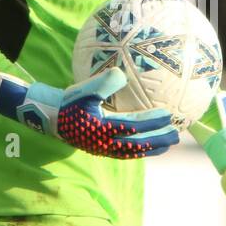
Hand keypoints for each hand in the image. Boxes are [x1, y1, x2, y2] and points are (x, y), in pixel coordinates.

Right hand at [0, 67, 179, 158]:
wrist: (48, 117)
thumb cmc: (68, 101)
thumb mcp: (85, 89)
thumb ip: (104, 82)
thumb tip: (122, 74)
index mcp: (104, 128)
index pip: (135, 126)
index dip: (153, 122)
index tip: (169, 116)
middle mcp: (106, 142)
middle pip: (139, 144)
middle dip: (159, 141)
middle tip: (177, 136)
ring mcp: (103, 148)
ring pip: (133, 151)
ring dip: (151, 148)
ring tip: (166, 145)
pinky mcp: (100, 148)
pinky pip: (125, 152)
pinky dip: (138, 149)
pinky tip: (145, 145)